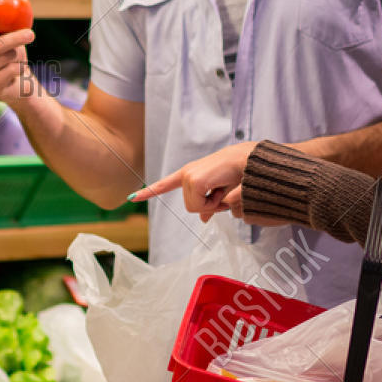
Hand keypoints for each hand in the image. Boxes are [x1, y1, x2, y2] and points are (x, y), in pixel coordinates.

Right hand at [0, 0, 35, 106]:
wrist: (16, 82)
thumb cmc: (8, 52)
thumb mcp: (0, 33)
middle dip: (14, 38)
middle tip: (30, 34)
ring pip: (4, 58)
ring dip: (17, 56)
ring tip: (16, 58)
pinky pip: (10, 70)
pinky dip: (19, 68)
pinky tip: (15, 71)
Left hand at [129, 141, 255, 219]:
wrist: (249, 162)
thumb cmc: (239, 174)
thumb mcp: (222, 192)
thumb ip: (211, 205)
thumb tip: (204, 219)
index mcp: (190, 174)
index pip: (165, 184)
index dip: (149, 192)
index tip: (131, 198)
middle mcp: (187, 174)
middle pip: (190, 207)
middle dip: (208, 206)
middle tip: (221, 194)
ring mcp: (189, 176)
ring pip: (195, 208)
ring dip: (212, 204)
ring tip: (222, 188)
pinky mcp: (195, 180)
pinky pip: (200, 205)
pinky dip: (213, 203)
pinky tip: (221, 188)